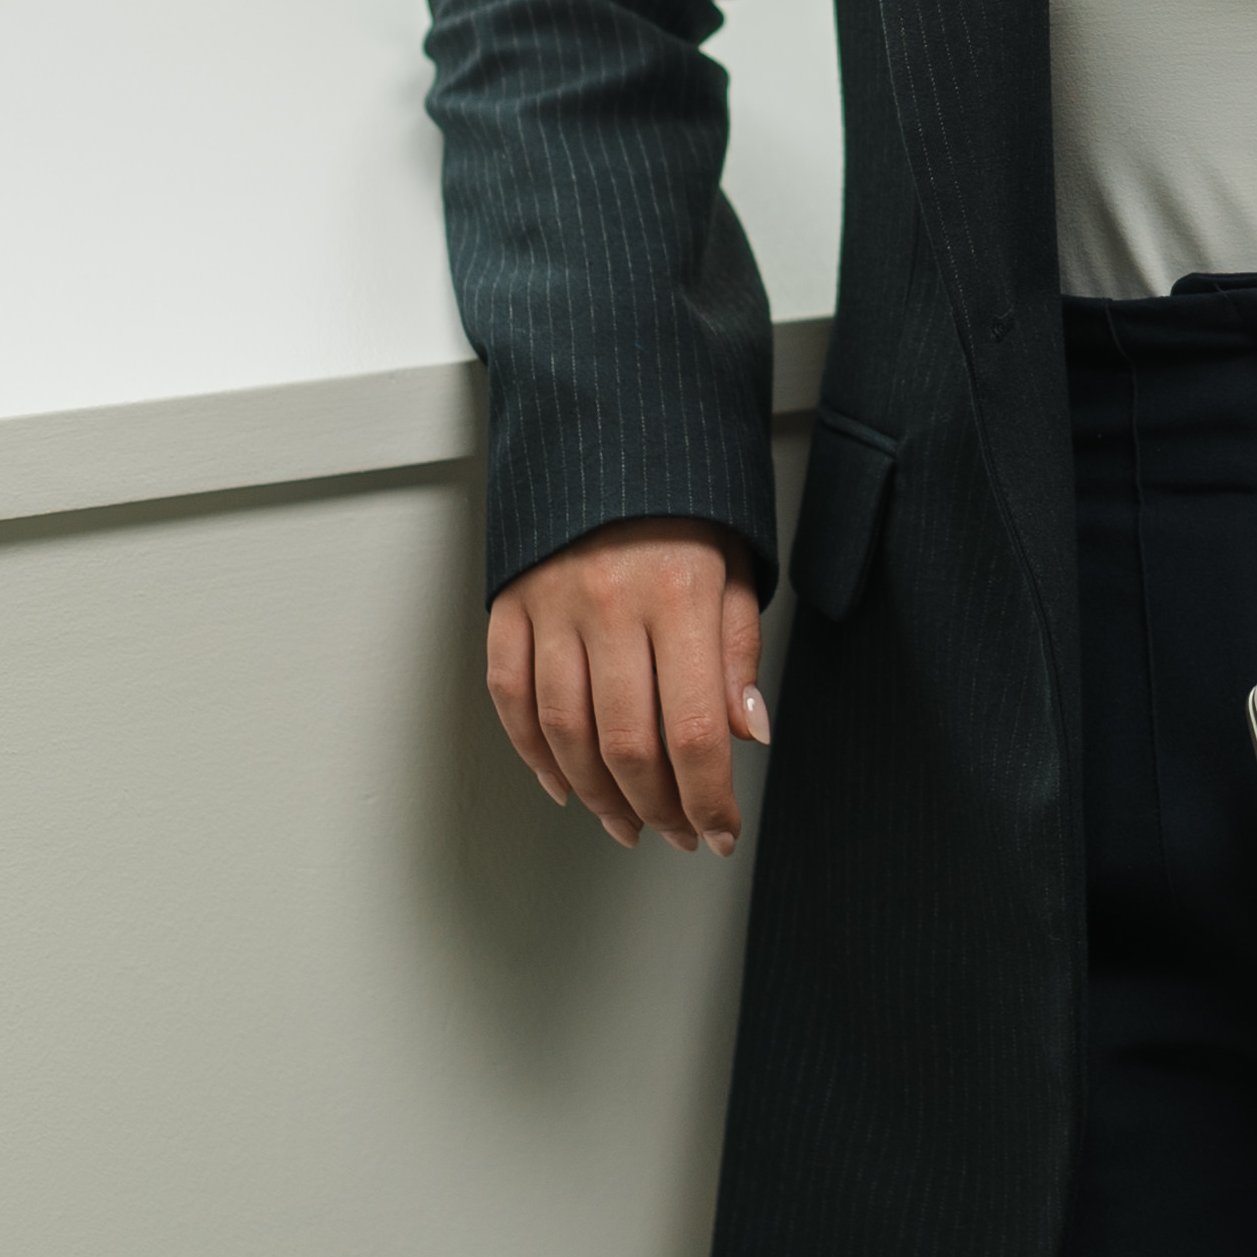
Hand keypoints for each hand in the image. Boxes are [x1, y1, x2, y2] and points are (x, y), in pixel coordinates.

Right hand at [484, 517, 765, 855]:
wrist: (610, 422)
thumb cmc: (683, 498)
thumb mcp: (735, 564)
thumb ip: (738, 652)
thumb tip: (747, 733)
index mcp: (678, 594)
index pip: (693, 731)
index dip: (708, 798)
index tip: (721, 830)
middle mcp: (610, 603)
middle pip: (626, 744)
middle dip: (658, 808)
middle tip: (679, 833)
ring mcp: (551, 605)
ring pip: (565, 732)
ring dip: (598, 795)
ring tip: (628, 822)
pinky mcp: (509, 603)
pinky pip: (511, 696)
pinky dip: (534, 752)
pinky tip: (563, 782)